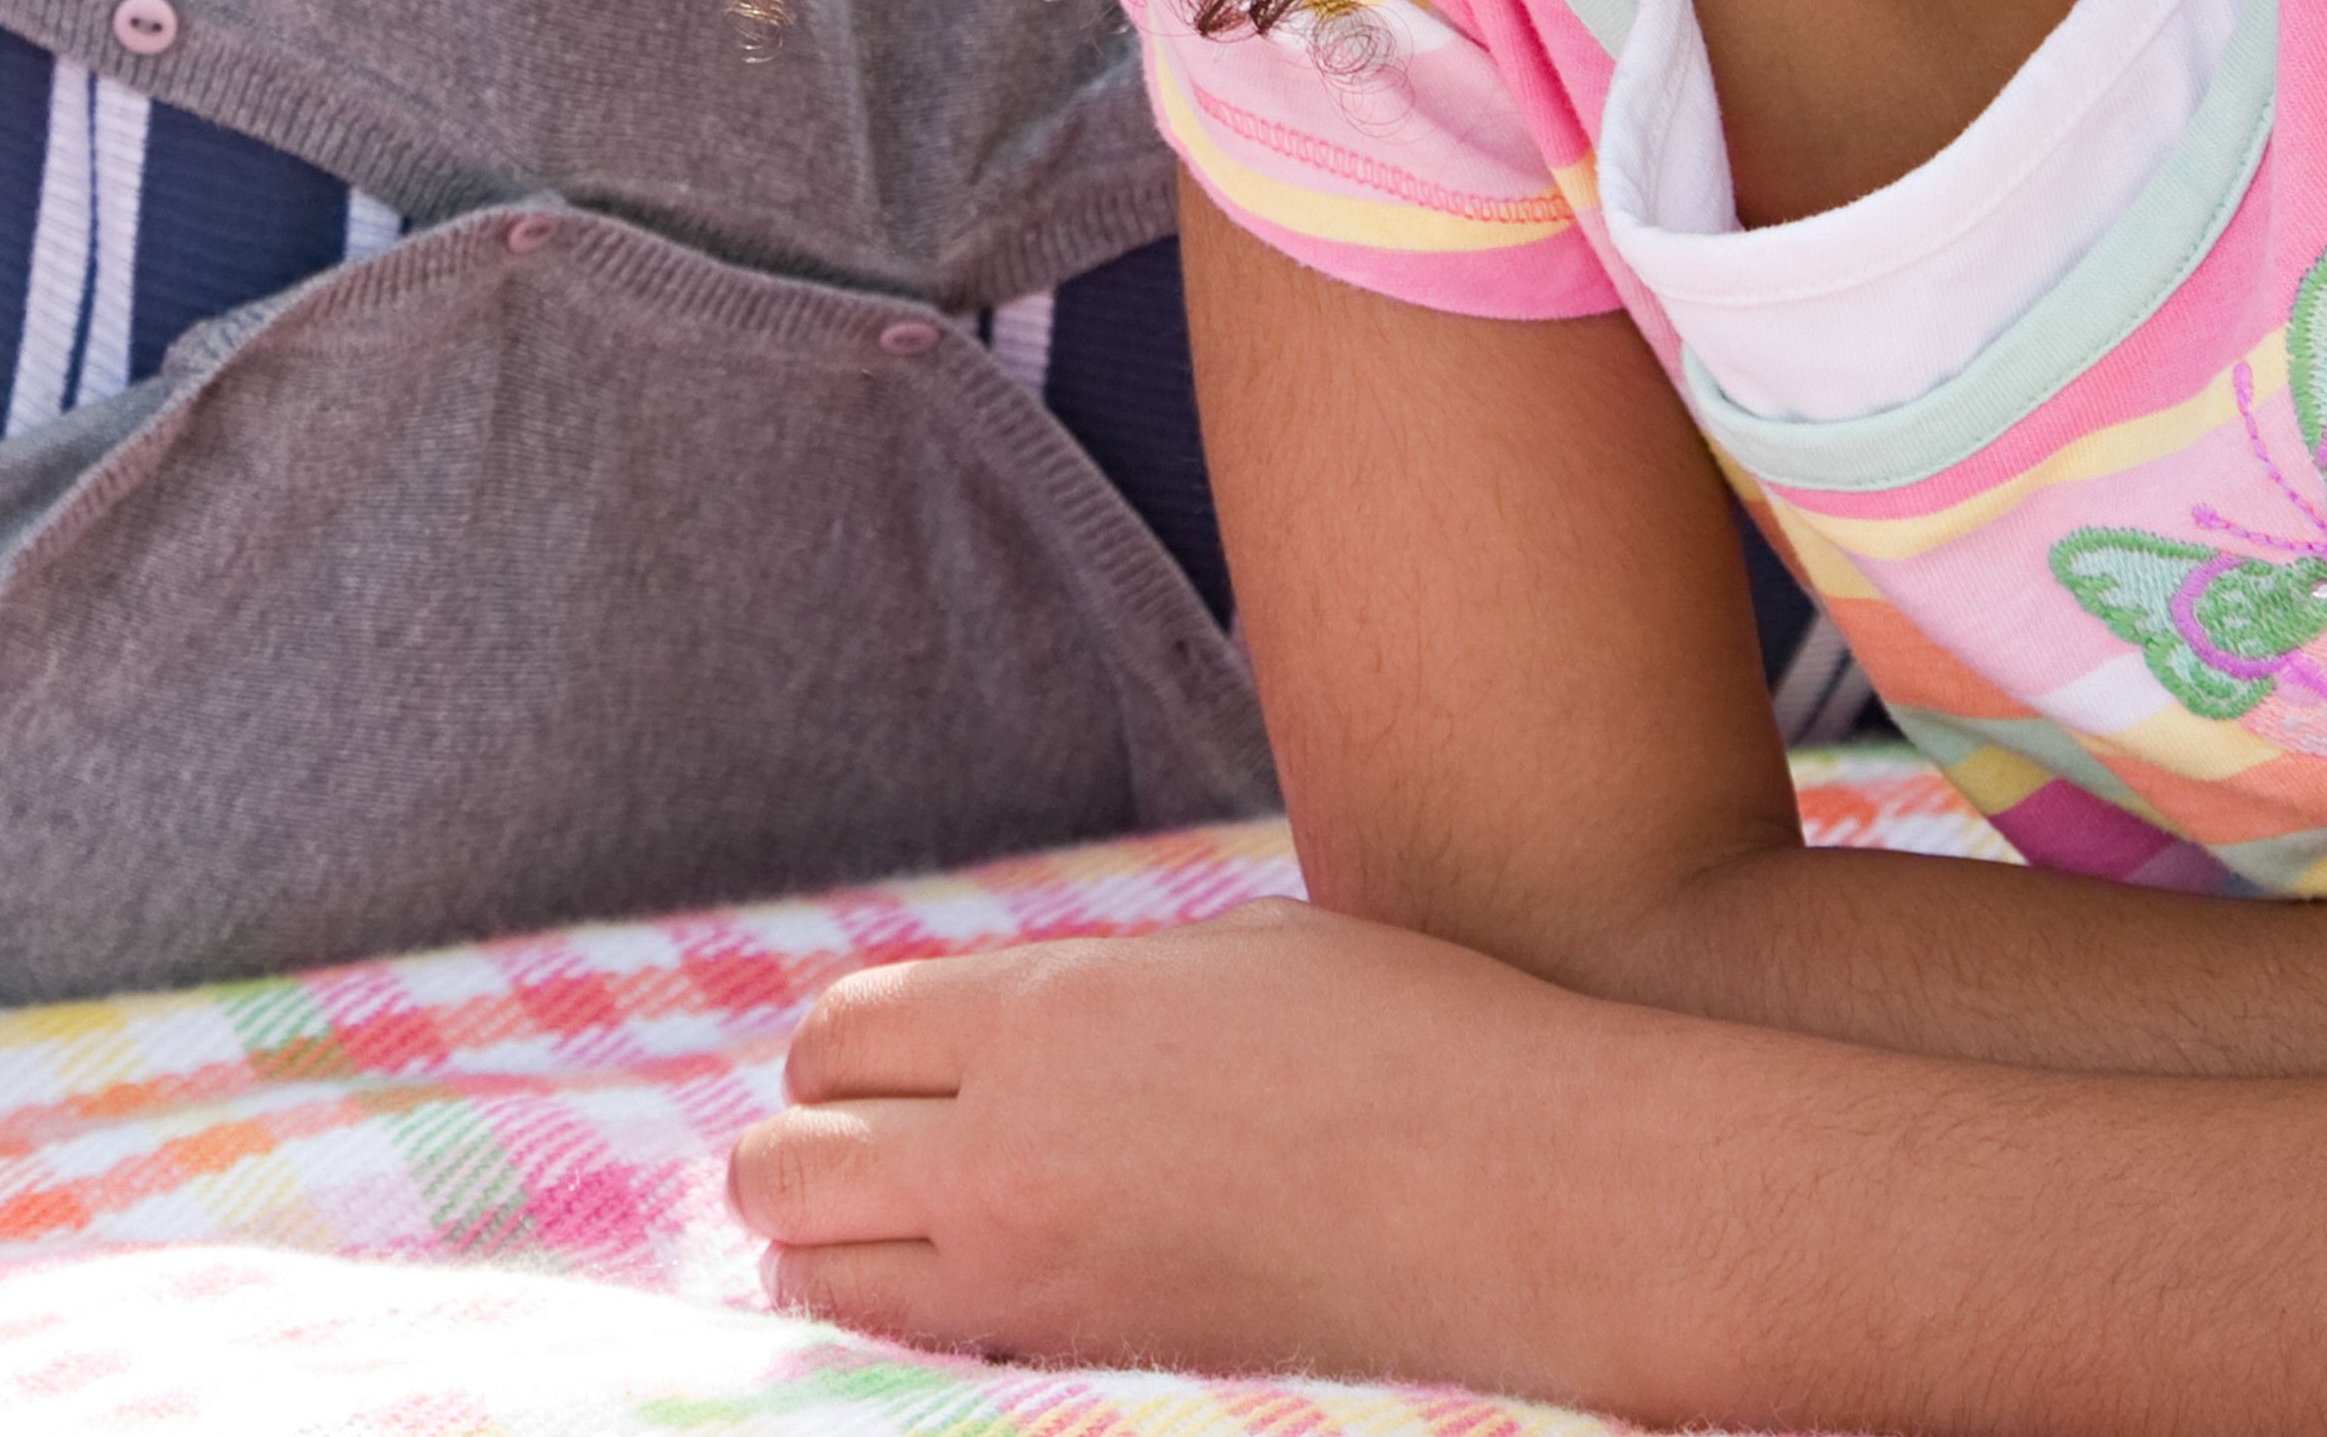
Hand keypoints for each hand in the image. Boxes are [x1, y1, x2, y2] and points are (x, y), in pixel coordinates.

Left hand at [727, 903, 1613, 1388]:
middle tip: (862, 1160)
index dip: (838, 1052)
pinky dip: (913, 1331)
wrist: (1543, 1197)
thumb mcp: (1236, 959)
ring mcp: (1046, 1274)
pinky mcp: (1098, 1367)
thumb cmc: (1419, 1044)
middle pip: (782, 1165)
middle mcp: (1012, 1144)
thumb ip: (1093, 994)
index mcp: (1048, 1009)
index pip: (836, 1032)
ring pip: (820, 1282)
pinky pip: (928, 1356)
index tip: (875, 1067)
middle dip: (799, 1157)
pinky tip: (979, 1302)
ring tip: (893, 1243)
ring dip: (830, 1254)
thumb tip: (1016, 1028)